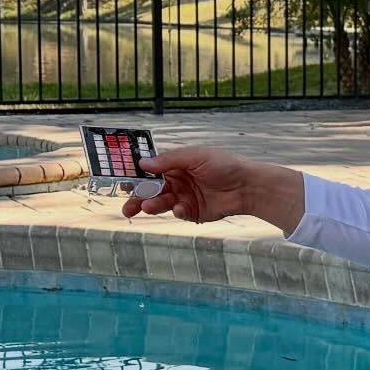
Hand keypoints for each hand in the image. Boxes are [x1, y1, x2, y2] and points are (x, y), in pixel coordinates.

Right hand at [123, 147, 253, 222]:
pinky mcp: (193, 212)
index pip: (151, 171)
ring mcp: (185, 197)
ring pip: (162, 203)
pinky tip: (182, 208)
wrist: (247, 186)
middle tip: (126, 206)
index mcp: (176, 165)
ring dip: (153, 205)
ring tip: (147, 206)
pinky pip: (179, 213)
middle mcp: (178, 182)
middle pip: (152, 191)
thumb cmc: (224, 165)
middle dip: (138, 198)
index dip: (137, 177)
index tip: (122, 183)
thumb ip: (169, 160)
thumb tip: (143, 163)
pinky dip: (177, 211)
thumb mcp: (195, 156)